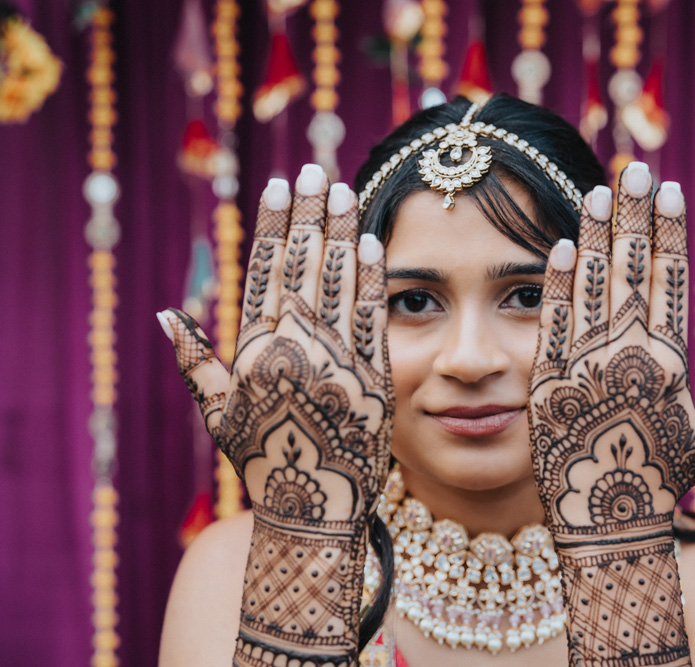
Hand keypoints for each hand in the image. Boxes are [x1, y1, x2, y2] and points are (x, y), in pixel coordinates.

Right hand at [159, 165, 392, 663]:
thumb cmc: (262, 460)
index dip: (272, 227)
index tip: (278, 188)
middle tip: (315, 170)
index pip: (263, 273)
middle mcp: (295, 350)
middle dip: (308, 215)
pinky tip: (373, 242)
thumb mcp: (218, 414)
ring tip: (343, 189)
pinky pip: (373, 317)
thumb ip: (196, 362)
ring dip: (341, 232)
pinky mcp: (375, 376)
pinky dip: (372, 278)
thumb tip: (164, 315)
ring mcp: (337, 361)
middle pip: (302, 267)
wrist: (315, 507)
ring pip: (338, 284)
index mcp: (255, 352)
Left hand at [528, 162, 694, 665]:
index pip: (671, 281)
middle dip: (632, 216)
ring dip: (596, 235)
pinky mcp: (545, 381)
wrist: (604, 521)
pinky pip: (551, 322)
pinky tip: (562, 245)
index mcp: (669, 362)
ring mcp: (583, 365)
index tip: (666, 191)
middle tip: (633, 168)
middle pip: (632, 271)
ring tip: (598, 190)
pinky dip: (557, 284)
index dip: (668, 233)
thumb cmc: (665, 480)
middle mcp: (627, 355)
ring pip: (591, 286)